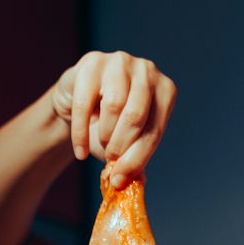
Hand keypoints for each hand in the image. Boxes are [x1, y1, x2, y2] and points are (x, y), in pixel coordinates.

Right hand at [48, 51, 176, 183]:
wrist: (78, 101)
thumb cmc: (108, 123)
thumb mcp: (127, 141)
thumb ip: (134, 160)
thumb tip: (137, 183)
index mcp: (165, 91)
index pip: (155, 130)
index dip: (137, 158)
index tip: (119, 179)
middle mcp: (147, 71)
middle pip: (136, 116)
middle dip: (120, 146)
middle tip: (110, 161)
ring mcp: (120, 61)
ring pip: (114, 106)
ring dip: (104, 135)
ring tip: (100, 145)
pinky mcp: (93, 62)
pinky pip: (85, 104)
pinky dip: (80, 134)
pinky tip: (80, 151)